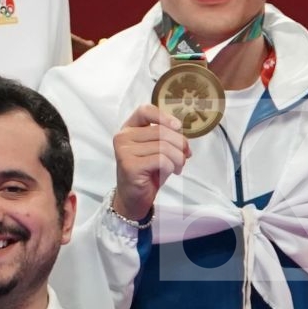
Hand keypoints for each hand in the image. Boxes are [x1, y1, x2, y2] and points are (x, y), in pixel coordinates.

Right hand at [111, 104, 187, 222]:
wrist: (134, 197)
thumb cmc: (147, 172)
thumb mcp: (157, 150)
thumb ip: (166, 138)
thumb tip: (183, 138)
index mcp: (129, 128)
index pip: (145, 111)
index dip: (163, 116)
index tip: (178, 126)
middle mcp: (123, 137)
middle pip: (161, 131)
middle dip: (180, 144)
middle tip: (184, 156)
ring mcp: (124, 151)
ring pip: (164, 147)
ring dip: (178, 158)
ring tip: (178, 167)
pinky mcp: (130, 165)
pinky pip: (162, 160)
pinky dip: (171, 167)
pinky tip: (170, 173)